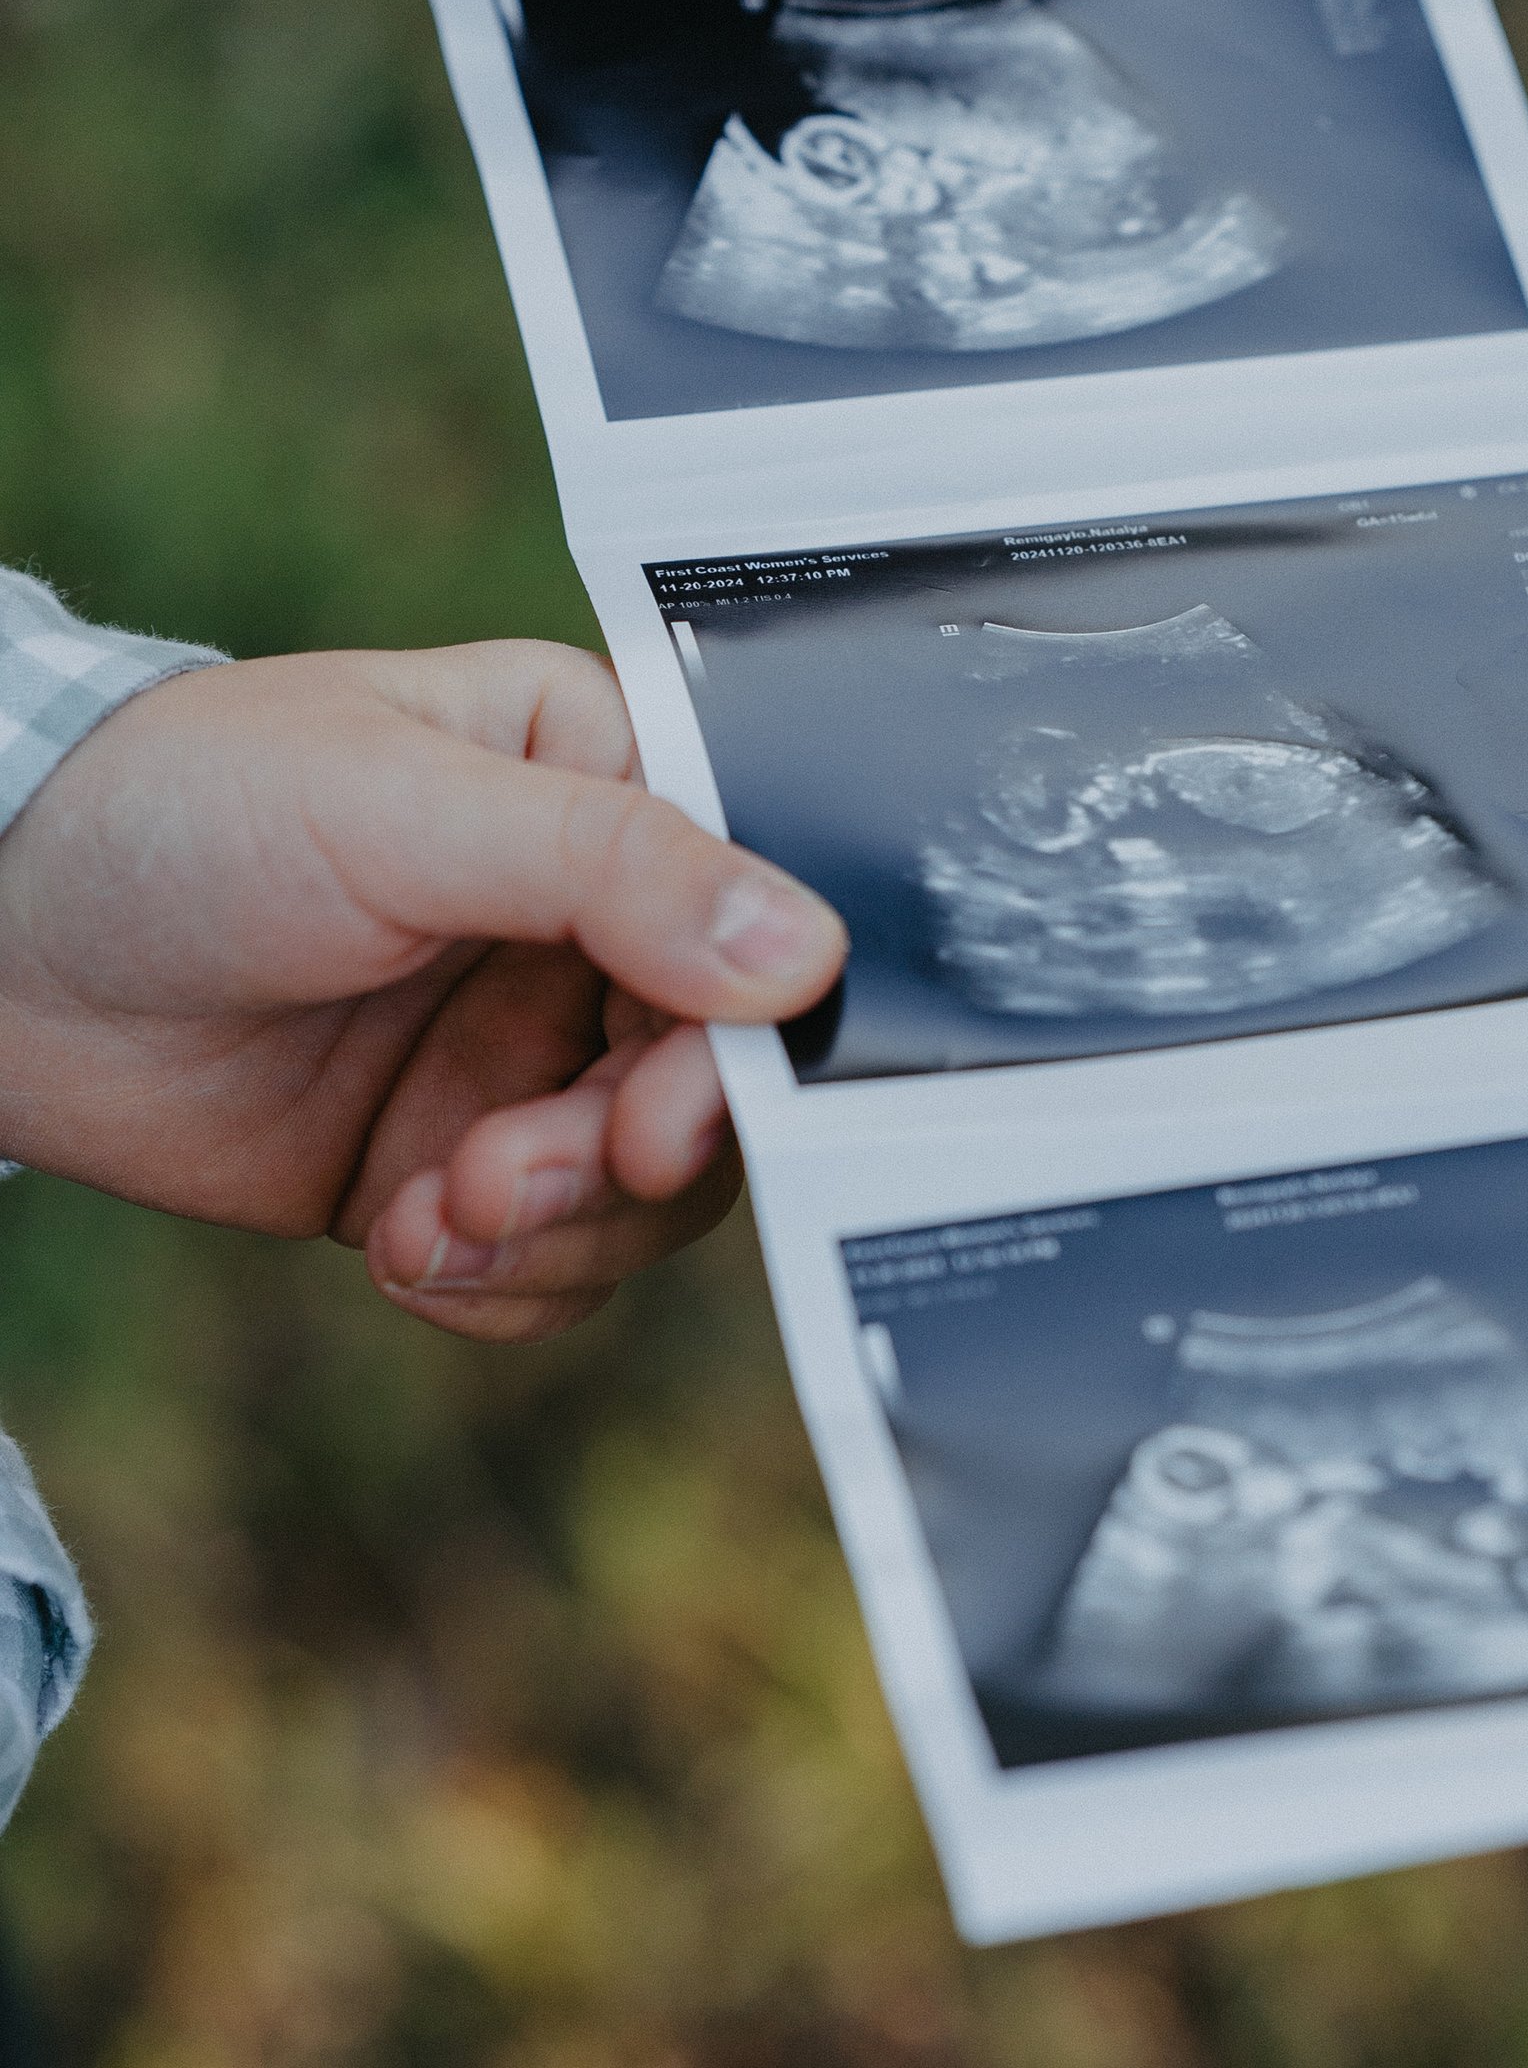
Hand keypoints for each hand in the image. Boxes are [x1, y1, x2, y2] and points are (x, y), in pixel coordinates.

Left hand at [0, 645, 844, 1341]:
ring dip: (557, 1233)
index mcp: (613, 783)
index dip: (749, 1031)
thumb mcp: (401, 806)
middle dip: (629, 1156)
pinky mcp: (457, 1161)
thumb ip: (612, 870)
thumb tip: (802, 955)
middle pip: (720, 1079)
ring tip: (429, 1215)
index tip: (672, 1107)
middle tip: (516, 1177)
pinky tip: (397, 1248)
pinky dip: (498, 1284)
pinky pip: (556, 1264)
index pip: (762, 911)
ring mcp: (529, 1051)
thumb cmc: (184, 809)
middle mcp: (595, 924)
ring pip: (651, 1194)